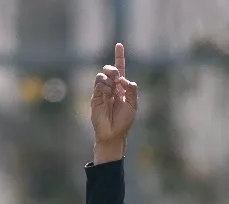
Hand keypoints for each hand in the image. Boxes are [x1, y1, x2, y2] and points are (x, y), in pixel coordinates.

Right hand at [91, 43, 137, 161]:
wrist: (114, 134)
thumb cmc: (124, 121)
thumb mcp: (133, 105)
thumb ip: (132, 90)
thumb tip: (124, 79)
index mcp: (122, 88)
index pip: (121, 69)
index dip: (119, 57)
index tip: (119, 44)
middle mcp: (112, 88)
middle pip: (110, 69)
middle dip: (113, 69)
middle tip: (118, 78)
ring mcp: (102, 92)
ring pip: (102, 76)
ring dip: (109, 80)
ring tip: (112, 91)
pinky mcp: (95, 97)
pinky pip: (98, 85)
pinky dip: (104, 87)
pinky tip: (107, 95)